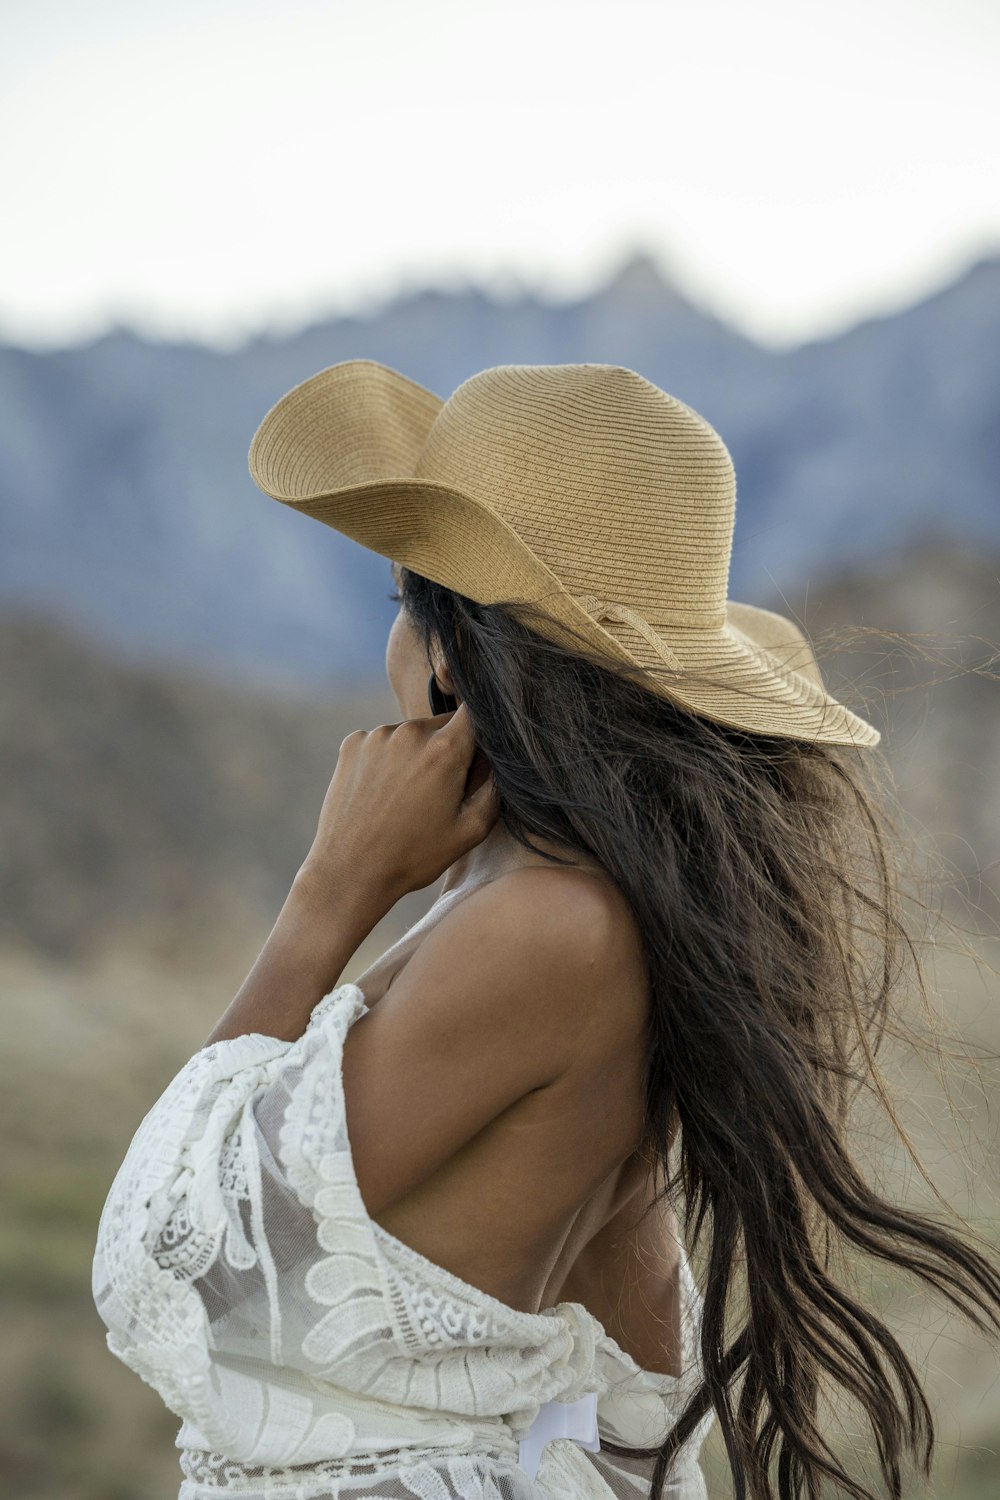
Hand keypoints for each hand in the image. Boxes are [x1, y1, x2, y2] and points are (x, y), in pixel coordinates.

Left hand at [299, 701, 499, 905]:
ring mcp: (377, 735)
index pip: (475, 711)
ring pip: (412, 734)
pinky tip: (383, 793)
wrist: (350, 870)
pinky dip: (388, 758)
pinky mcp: (352, 744)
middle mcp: (410, 732)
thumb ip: (495, 788)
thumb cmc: (414, 856)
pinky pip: (383, 741)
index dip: (481, 726)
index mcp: (445, 750)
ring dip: (416, 754)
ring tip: (407, 797)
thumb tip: (502, 760)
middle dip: (449, 748)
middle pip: (443, 724)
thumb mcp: (471, 830)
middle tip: (441, 790)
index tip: (478, 750)